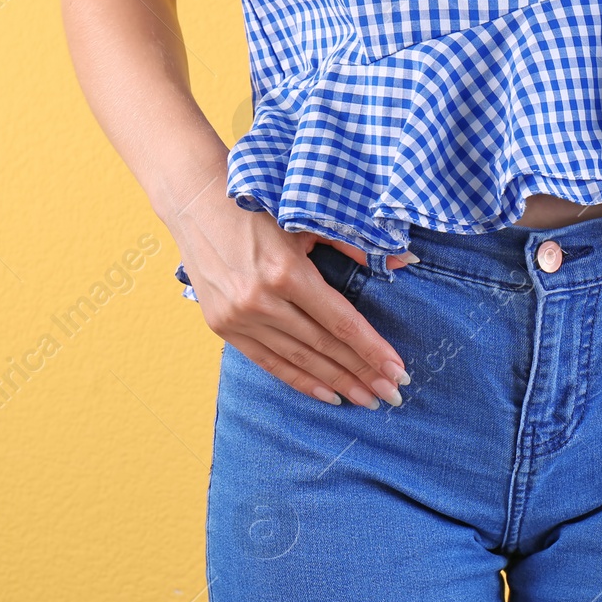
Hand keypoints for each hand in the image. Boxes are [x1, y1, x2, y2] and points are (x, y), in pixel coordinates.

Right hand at [174, 199, 415, 407]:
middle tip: (392, 395)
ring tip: (368, 400)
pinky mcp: (223, 326)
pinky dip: (300, 380)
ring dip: (337, 383)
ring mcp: (239, 317)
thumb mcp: (308, 219)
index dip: (373, 350)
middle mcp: (261, 300)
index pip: (341, 323)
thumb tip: (405, 261)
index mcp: (286, 272)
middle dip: (363, 374)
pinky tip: (329, 395)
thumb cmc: (260, 207)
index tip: (398, 372)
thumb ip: (356, 245)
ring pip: (299, 359)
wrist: (196, 202)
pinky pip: (269, 362)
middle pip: (324, 347)